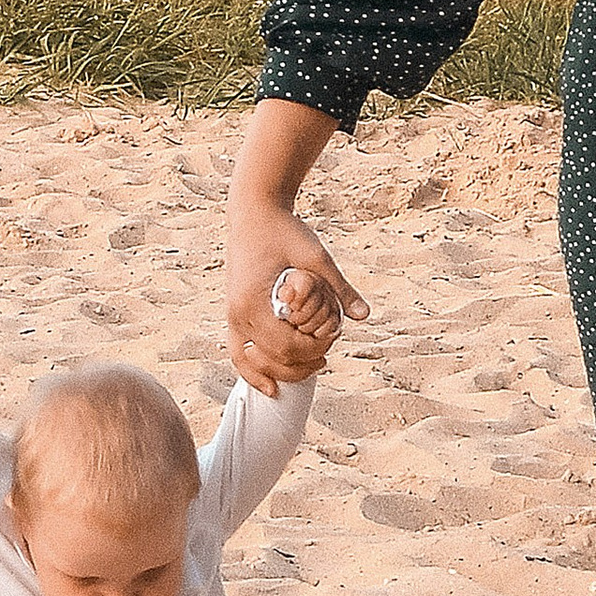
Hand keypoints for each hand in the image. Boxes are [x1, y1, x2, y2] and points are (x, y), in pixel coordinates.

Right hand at [226, 121, 367, 395]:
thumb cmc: (285, 229)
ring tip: (309, 369)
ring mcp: (232, 314)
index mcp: (254, 301)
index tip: (331, 342)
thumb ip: (339, 288)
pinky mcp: (234, 312)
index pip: (285, 347)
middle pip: (271, 360)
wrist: (254, 211)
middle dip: (301, 364)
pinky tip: (271, 385)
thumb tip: (364, 315)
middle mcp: (237, 313)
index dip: (311, 351)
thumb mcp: (316, 257)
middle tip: (326, 358)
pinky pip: (238, 351)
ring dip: (280, 371)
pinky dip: (253, 370)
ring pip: (251, 362)